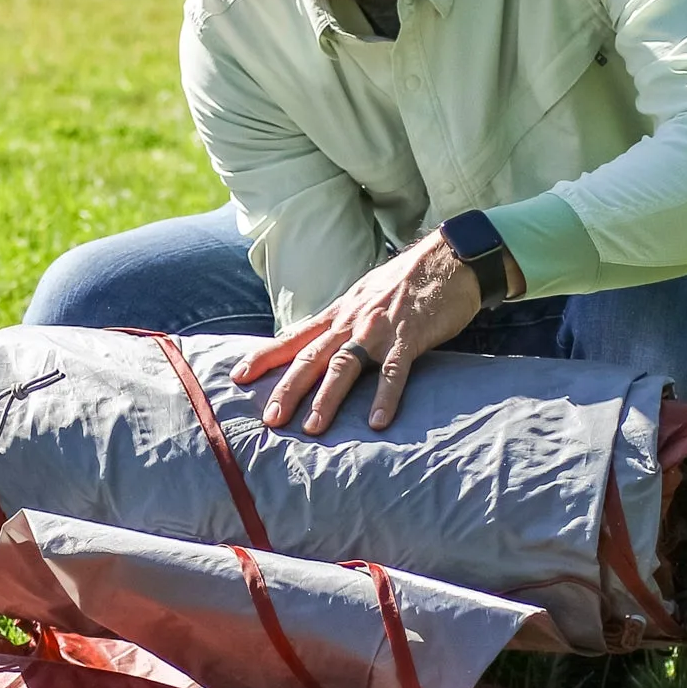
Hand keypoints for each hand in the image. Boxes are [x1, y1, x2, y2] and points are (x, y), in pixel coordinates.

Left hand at [231, 235, 485, 434]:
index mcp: (339, 313)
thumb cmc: (406, 283)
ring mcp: (378, 329)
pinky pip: (393, 371)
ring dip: (327, 399)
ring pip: (344, 366)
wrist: (447, 258)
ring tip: (312, 429)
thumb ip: (343, 322)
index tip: (239, 376)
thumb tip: (322, 345)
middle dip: (287, 389)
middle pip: (311, 357)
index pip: (294, 337)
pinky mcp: (409, 337)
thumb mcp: (364, 297)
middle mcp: (351, 321)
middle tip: (270, 420)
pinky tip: (376, 423)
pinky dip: (384, 397)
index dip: (264, 356)